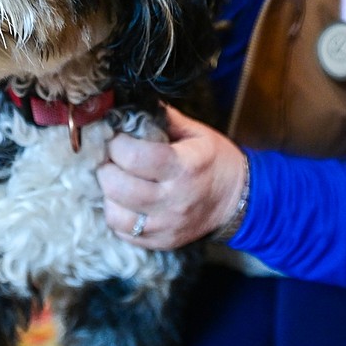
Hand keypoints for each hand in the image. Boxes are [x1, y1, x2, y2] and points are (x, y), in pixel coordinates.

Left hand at [97, 105, 247, 249]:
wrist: (239, 200)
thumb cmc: (216, 161)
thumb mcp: (197, 133)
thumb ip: (164, 118)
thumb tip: (131, 104)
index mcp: (183, 166)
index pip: (135, 157)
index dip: (116, 144)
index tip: (116, 138)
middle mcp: (173, 199)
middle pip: (119, 187)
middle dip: (106, 168)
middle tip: (110, 159)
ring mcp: (167, 225)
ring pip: (116, 215)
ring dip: (108, 194)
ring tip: (116, 181)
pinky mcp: (162, 242)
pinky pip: (124, 233)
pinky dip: (117, 215)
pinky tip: (124, 202)